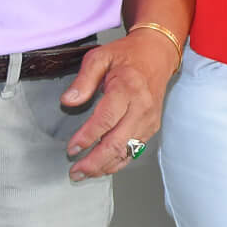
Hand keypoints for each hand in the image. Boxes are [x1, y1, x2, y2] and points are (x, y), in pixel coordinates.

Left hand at [60, 30, 180, 180]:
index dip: (87, 137)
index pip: (106, 120)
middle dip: (95, 161)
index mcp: (127, 88)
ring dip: (105, 166)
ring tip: (85, 173)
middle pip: (118, 142)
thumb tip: (68, 101)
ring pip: (127, 151)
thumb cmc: (128, 55)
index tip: (72, 148)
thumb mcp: (100, 57)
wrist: (157, 53)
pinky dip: (118, 162)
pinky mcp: (152, 126)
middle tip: (75, 171)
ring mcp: (149, 119)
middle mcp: (141, 107)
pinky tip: (103, 166)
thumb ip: (83, 80)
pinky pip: (135, 150)